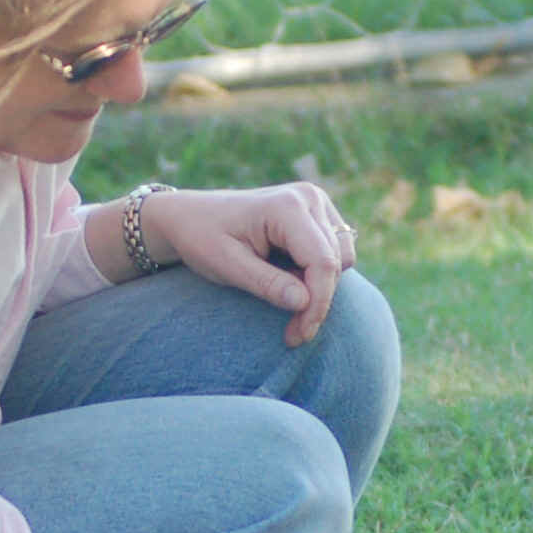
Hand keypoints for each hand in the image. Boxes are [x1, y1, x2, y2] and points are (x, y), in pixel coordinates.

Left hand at [138, 182, 356, 343]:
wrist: (190, 215)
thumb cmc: (202, 237)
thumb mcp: (227, 266)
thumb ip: (266, 284)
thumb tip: (304, 303)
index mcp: (286, 206)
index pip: (322, 262)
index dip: (317, 304)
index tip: (300, 334)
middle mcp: (308, 197)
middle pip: (335, 262)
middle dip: (317, 302)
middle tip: (292, 333)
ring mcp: (315, 202)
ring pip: (341, 258)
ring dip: (318, 286)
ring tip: (282, 297)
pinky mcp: (317, 213)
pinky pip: (335, 251)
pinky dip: (317, 273)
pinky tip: (288, 279)